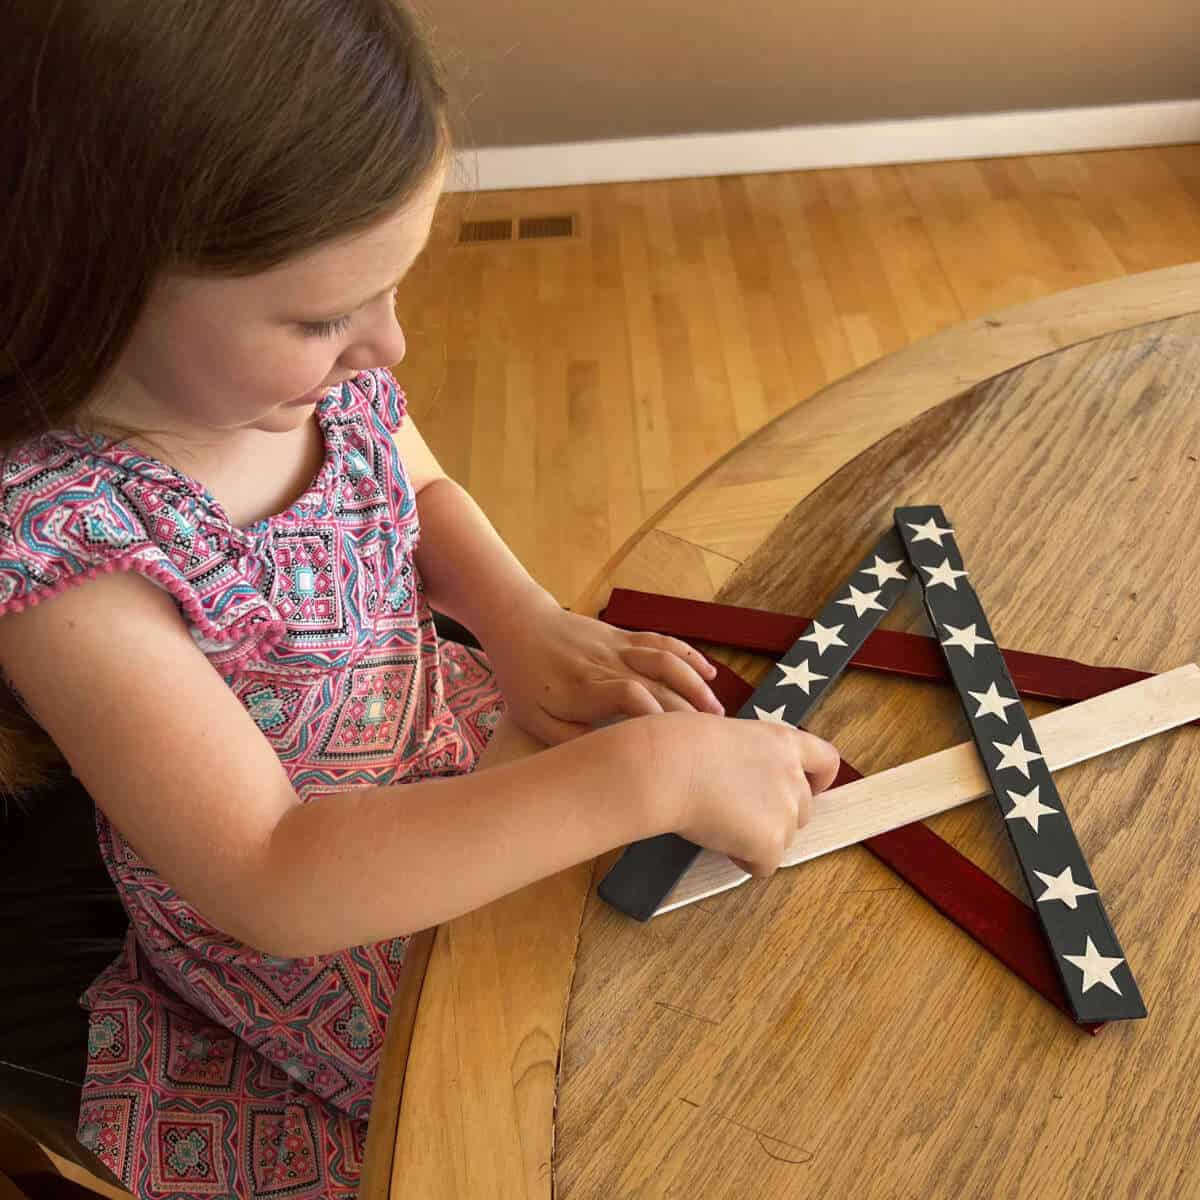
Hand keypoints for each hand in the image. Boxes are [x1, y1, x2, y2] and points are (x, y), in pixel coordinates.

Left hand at [482, 600, 725, 744]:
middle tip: (712, 742)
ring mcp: (618, 646)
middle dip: (687, 711)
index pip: (629, 696)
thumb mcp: (534, 717)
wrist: (519, 624)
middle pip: (657, 683)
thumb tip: (606, 756)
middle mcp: (606, 664)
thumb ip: (569, 738)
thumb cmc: (525, 678)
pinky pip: (662, 641)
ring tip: (717, 713)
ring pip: (666, 660)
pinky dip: (689, 655)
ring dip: (696, 685)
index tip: (672, 745)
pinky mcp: (624, 635)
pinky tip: (709, 673)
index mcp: (583, 688)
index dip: (654, 717)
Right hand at [661, 712, 840, 877]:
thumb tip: (739, 778)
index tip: (810, 788)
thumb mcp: (725, 735)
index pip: (826, 761)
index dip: (820, 779)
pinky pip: (765, 865)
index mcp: (783, 742)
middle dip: (775, 816)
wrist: (668, 768)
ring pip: (781, 839)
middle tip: (739, 813)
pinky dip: (745, 861)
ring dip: (757, 838)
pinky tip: (720, 842)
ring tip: (719, 823)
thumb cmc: (680, 745)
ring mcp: (785, 811)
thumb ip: (748, 756)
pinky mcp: (770, 842)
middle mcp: (792, 776)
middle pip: (802, 810)